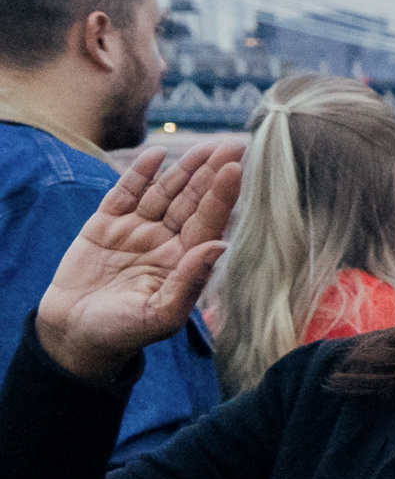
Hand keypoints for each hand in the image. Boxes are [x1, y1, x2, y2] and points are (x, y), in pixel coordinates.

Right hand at [33, 140, 242, 383]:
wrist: (74, 334)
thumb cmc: (122, 333)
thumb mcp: (159, 314)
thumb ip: (189, 282)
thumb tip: (220, 247)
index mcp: (184, 261)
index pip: (209, 221)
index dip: (222, 194)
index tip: (236, 167)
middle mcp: (165, 242)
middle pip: (192, 200)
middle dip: (211, 173)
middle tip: (232, 144)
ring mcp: (136, 230)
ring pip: (164, 192)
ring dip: (183, 169)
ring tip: (203, 146)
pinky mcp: (105, 224)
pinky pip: (125, 193)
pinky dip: (140, 174)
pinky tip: (157, 155)